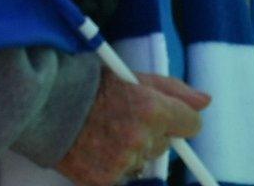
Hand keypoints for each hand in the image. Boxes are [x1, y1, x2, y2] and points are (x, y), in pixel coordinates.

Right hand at [55, 69, 208, 185]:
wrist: (47, 105)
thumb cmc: (93, 86)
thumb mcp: (136, 78)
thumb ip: (175, 91)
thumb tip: (205, 102)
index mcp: (152, 109)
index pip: (191, 125)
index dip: (178, 119)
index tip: (165, 115)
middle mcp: (141, 138)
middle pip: (165, 144)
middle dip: (151, 133)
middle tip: (122, 118)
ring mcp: (123, 161)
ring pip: (143, 161)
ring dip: (132, 152)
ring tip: (105, 133)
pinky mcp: (105, 180)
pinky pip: (123, 176)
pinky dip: (113, 166)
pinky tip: (96, 148)